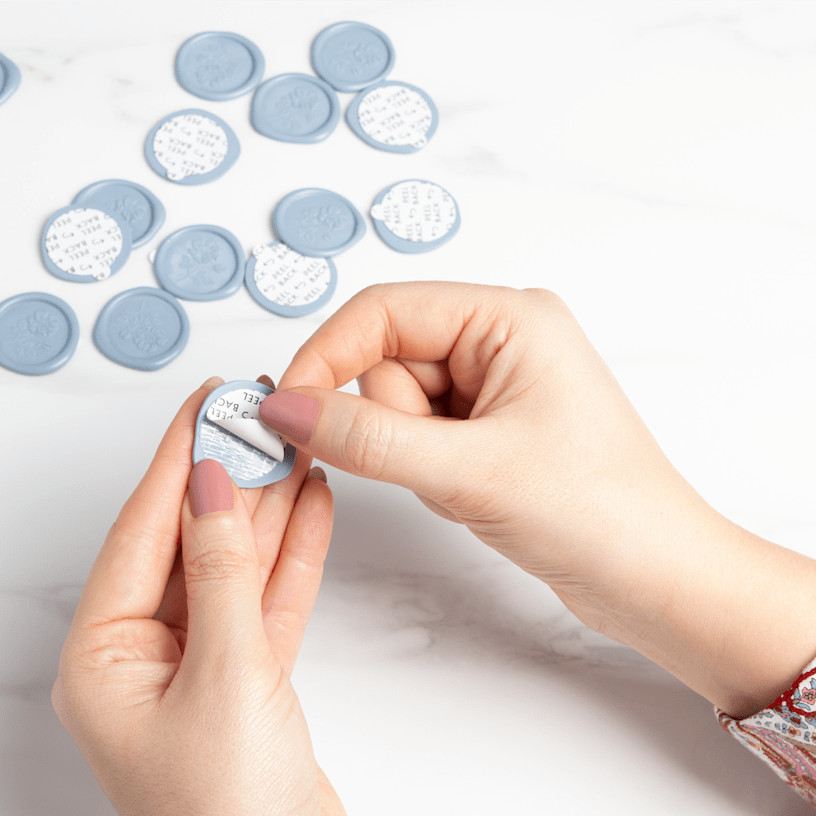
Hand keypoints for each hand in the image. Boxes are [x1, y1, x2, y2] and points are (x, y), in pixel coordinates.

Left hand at [51, 377, 344, 815]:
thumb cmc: (230, 813)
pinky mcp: (250, 670)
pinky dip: (293, 550)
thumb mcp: (224, 674)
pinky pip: (269, 593)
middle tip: (256, 416)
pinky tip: (312, 505)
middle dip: (229, 475)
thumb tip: (210, 487)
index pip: (141, 530)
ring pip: (237, 560)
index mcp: (106, 658)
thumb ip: (220, 571)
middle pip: (191, 538)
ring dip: (268, 505)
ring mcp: (202, 659)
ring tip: (294, 447)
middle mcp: (146, 654)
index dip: (177, 459)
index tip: (204, 403)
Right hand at [259, 282, 815, 717]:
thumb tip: (283, 407)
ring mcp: (494, 383)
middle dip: (394, 425)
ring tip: (473, 485)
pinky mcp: (489, 426)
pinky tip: (478, 494)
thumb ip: (366, 437)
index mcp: (509, 315)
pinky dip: (429, 472)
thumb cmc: (598, 512)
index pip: (382, 311)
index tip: (285, 410)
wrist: (656, 579)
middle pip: (387, 361)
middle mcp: (500, 337)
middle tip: (445, 467)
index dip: (325, 357)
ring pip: (398, 406)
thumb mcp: (469, 471)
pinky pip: (419, 436)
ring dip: (414, 455)